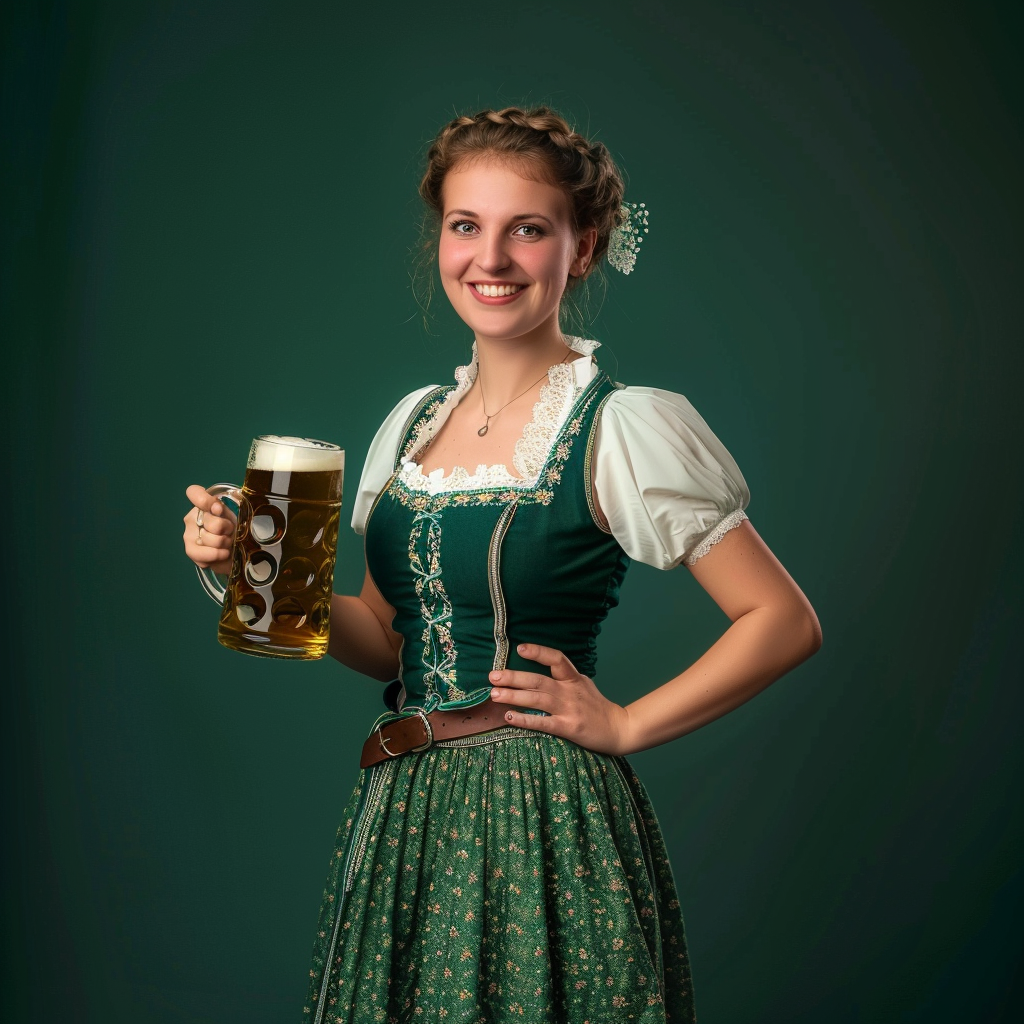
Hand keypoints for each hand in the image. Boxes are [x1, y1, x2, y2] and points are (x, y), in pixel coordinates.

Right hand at [182, 484, 236, 575]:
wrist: (231, 553)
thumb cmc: (232, 531)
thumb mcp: (233, 517)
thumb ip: (224, 510)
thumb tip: (216, 508)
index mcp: (203, 505)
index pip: (194, 493)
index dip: (205, 500)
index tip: (218, 510)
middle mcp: (192, 518)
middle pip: (213, 523)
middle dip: (227, 530)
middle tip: (229, 532)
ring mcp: (189, 535)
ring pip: (212, 539)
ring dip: (225, 543)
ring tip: (227, 543)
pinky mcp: (191, 551)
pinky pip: (205, 554)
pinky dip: (218, 555)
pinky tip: (222, 553)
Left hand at [488, 643, 633, 755]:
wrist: (620, 729)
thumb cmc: (597, 707)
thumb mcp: (584, 685)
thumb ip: (565, 678)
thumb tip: (542, 669)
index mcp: (574, 678)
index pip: (557, 658)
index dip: (538, 651)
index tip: (520, 648)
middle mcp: (570, 691)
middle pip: (538, 680)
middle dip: (513, 677)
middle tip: (492, 676)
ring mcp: (570, 709)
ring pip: (537, 699)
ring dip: (513, 696)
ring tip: (494, 694)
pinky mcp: (569, 728)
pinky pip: (543, 723)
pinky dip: (525, 719)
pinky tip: (509, 717)